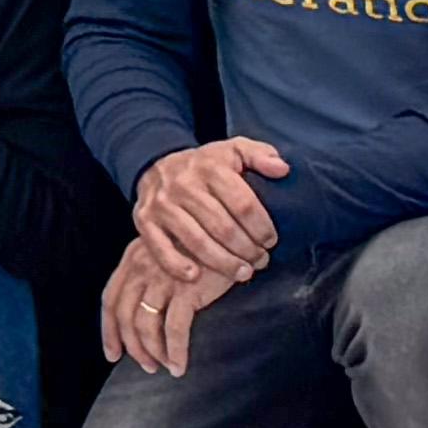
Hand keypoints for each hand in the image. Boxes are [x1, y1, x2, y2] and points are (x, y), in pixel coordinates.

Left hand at [99, 233, 238, 376]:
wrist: (232, 231)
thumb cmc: (201, 244)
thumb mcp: (167, 251)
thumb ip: (150, 273)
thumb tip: (143, 313)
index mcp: (133, 257)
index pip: (110, 298)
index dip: (108, 330)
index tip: (112, 354)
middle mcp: (142, 265)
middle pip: (124, 315)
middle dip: (131, 346)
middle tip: (146, 366)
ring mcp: (163, 277)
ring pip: (146, 325)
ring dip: (153, 352)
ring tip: (166, 366)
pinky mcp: (187, 289)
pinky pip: (175, 330)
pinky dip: (175, 351)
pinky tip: (180, 365)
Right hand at [131, 135, 284, 284]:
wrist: (154, 163)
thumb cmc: (204, 164)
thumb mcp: (233, 150)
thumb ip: (260, 155)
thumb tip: (283, 169)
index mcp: (210, 167)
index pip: (243, 203)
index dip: (262, 227)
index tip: (271, 241)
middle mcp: (184, 184)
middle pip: (223, 227)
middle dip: (247, 250)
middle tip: (261, 261)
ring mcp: (162, 204)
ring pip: (197, 242)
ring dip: (223, 263)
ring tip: (242, 273)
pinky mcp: (144, 220)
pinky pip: (160, 248)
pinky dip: (177, 266)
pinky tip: (196, 277)